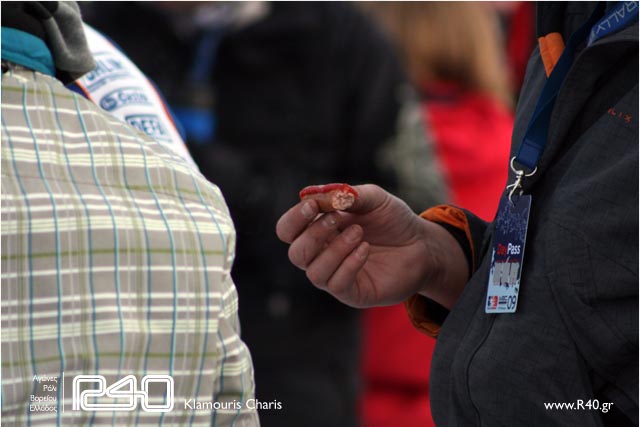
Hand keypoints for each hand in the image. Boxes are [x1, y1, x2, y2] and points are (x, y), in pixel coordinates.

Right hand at [276, 184, 467, 308]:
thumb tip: (321, 194)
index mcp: (319, 229)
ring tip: (359, 234)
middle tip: (338, 219)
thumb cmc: (394, 221)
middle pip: (295, 252)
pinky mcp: (352, 292)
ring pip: (313, 271)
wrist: (423, 245)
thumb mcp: (374, 198)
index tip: (313, 205)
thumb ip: (349, 194)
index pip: (288, 230)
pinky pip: (335, 284)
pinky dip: (348, 264)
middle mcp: (322, 254)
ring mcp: (335, 275)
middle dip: (313, 234)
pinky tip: (365, 249)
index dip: (294, 218)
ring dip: (334, 249)